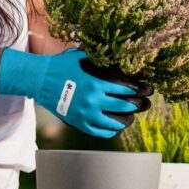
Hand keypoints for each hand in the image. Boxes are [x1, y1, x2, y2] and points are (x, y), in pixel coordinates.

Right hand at [0, 48, 146, 137]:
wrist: (40, 79)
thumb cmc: (62, 64)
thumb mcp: (83, 56)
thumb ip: (102, 59)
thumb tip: (121, 55)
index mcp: (97, 83)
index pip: (126, 89)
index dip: (140, 90)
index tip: (148, 89)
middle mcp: (93, 101)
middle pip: (124, 107)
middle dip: (138, 105)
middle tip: (145, 103)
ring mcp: (86, 114)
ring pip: (115, 123)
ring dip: (127, 120)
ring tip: (131, 117)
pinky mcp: (78, 123)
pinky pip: (100, 132)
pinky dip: (111, 131)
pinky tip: (116, 126)